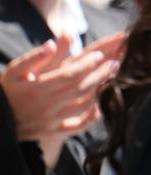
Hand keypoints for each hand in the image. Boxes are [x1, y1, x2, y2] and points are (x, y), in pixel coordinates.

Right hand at [0, 32, 123, 141]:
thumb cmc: (6, 91)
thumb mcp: (14, 71)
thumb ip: (33, 58)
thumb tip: (52, 43)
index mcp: (36, 89)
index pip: (68, 76)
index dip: (86, 65)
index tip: (100, 55)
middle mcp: (45, 106)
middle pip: (80, 89)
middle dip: (100, 75)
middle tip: (116, 63)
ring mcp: (50, 120)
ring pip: (82, 106)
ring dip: (100, 91)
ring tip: (113, 77)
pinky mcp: (52, 131)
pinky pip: (77, 126)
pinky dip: (91, 117)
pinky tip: (101, 106)